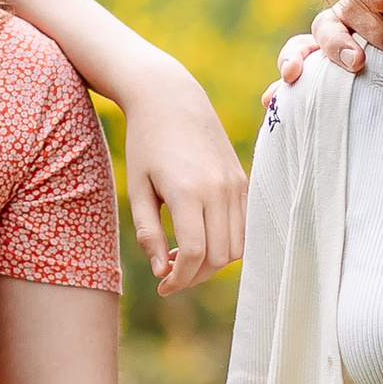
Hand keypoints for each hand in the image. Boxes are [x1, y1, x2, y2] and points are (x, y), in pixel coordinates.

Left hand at [120, 62, 246, 295]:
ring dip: (214, 262)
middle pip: (220, 257)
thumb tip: (162, 272)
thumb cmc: (146, 143)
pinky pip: (245, 226)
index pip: (194, 255)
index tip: (162, 286)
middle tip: (170, 273)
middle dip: (195, 275)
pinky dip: (228, 242)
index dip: (179, 279)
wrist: (171, 98)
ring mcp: (236, 185)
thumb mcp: (136, 189)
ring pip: (238, 246)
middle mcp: (219, 190)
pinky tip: (202, 237)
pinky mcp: (244, 180)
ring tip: (184, 256)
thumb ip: (148, 233)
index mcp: (188, 192)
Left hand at [275, 0, 382, 85]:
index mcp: (327, 43)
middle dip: (337, 45)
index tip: (290, 75)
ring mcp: (367, 2)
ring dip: (371, 27)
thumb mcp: (353, 85)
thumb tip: (267, 100)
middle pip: (325, 26)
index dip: (291, 58)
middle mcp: (342, 20)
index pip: (299, 48)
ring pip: (356, 3)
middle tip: (356, 64)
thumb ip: (315, 90)